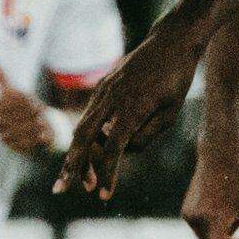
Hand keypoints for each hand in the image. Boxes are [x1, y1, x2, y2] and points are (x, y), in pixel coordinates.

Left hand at [0, 66, 57, 156]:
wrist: (51, 124)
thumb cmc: (26, 107)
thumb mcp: (15, 92)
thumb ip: (2, 78)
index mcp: (24, 96)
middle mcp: (32, 108)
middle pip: (0, 122)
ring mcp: (38, 123)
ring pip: (6, 135)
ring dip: (3, 135)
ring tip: (5, 133)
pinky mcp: (40, 137)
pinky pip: (18, 144)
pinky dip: (13, 144)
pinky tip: (13, 140)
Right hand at [54, 28, 198, 200]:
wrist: (171, 41)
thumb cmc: (176, 79)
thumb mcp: (172, 112)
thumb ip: (147, 135)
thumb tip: (123, 150)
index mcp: (133, 107)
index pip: (114, 149)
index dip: (108, 175)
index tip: (104, 197)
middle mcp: (113, 98)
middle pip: (84, 138)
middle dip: (72, 166)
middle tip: (61, 190)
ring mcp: (104, 90)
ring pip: (81, 126)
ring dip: (75, 154)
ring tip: (74, 178)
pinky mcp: (102, 86)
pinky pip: (89, 114)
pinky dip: (85, 136)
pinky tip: (87, 153)